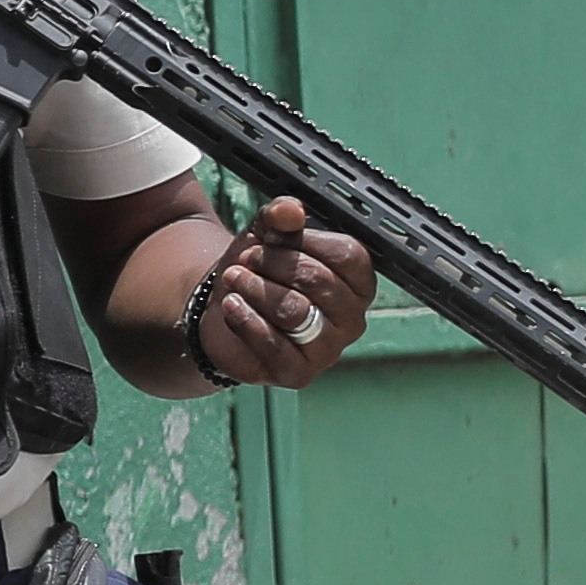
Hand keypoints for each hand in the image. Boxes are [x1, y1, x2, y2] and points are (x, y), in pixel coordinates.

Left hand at [183, 196, 377, 391]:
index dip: (305, 241)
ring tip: (233, 278)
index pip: (347, 255)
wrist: (226, 308)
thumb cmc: (259, 270)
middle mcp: (352, 318)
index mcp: (358, 281)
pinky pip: (274, 345)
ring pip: (295, 311)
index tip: (273, 236)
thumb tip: (291, 210)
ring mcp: (329, 349)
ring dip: (256, 288)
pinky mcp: (299, 373)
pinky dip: (247, 320)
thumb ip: (280, 216)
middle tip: (246, 258)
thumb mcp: (267, 233)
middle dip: (274, 263)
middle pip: (318, 281)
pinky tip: (231, 304)